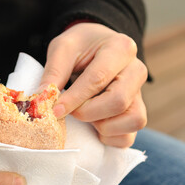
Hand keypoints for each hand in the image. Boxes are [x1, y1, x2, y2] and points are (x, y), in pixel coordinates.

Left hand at [40, 23, 147, 147]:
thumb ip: (54, 72)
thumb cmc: (81, 46)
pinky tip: (94, 126)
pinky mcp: (137, 113)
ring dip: (102, 126)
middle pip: (118, 101)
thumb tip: (43, 99)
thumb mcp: (63, 48)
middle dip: (87, 113)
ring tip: (85, 115)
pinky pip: (129, 136)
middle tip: (70, 111)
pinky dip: (109, 137)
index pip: (98, 79)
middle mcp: (136, 71)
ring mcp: (140, 94)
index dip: (74, 98)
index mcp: (121, 48)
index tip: (55, 110)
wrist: (97, 47)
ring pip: (132, 120)